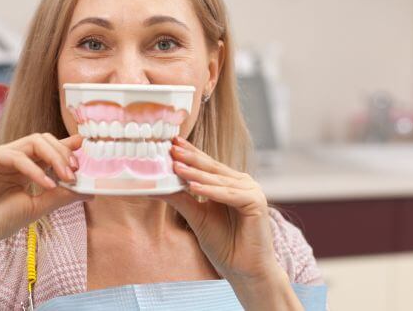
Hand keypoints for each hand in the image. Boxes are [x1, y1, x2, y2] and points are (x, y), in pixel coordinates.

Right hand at [0, 133, 91, 253]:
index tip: (85, 147)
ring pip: (34, 142)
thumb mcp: (36, 208)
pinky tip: (46, 184)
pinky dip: (35, 169)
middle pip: (44, 141)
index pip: (48, 151)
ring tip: (67, 176)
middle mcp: (11, 158)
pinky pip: (17, 155)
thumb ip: (61, 196)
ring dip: (55, 158)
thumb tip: (90, 191)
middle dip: (64, 153)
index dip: (67, 147)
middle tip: (76, 171)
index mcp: (23, 169)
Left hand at [157, 137, 282, 284]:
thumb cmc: (225, 245)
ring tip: (176, 167)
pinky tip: (193, 187)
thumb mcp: (197, 217)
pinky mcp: (256, 203)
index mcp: (230, 183)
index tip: (171, 143)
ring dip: (197, 174)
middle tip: (172, 148)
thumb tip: (156, 186)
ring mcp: (251, 191)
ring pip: (218, 181)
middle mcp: (242, 183)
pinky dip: (211, 191)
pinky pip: (229, 195)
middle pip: (212, 169)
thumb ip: (181, 199)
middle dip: (191, 158)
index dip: (190, 154)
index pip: (207, 166)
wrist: (245, 271)